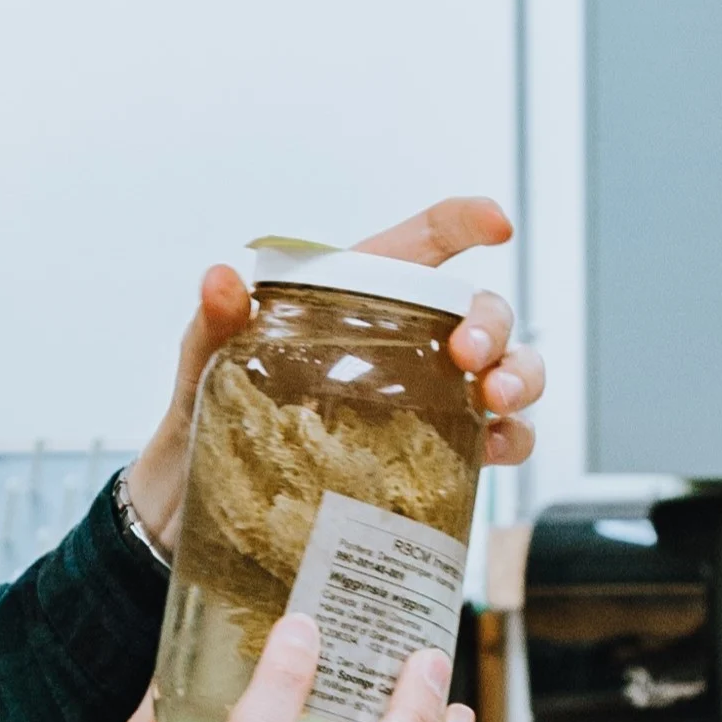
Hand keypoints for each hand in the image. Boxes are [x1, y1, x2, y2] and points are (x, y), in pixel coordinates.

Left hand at [124, 197, 542, 553]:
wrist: (201, 499)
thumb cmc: (211, 412)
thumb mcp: (207, 363)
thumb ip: (216, 320)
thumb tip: (219, 278)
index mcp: (357, 297)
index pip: (423, 244)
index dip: (465, 222)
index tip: (497, 225)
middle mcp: (405, 341)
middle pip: (481, 310)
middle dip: (493, 323)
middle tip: (468, 353)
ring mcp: (426, 396)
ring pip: (505, 369)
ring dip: (520, 376)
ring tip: (497, 400)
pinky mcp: (433, 451)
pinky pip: (496, 437)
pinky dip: (511, 438)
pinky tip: (495, 446)